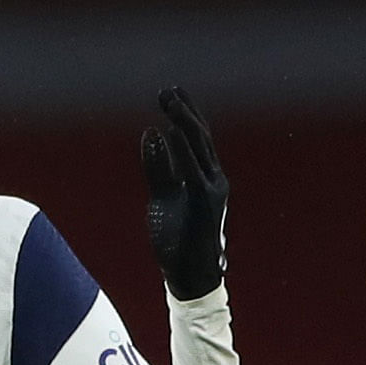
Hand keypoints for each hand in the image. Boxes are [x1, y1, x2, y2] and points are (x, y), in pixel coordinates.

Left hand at [140, 87, 227, 298]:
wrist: (191, 274)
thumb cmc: (177, 239)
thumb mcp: (161, 197)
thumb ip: (157, 167)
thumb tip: (151, 133)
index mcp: (206, 177)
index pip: (196, 138)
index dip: (185, 114)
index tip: (172, 92)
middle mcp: (214, 178)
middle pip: (199, 137)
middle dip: (183, 111)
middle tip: (167, 89)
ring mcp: (212, 189)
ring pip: (199, 147)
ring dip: (183, 122)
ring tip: (169, 101)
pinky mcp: (204, 203)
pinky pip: (192, 169)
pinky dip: (181, 149)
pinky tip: (170, 130)